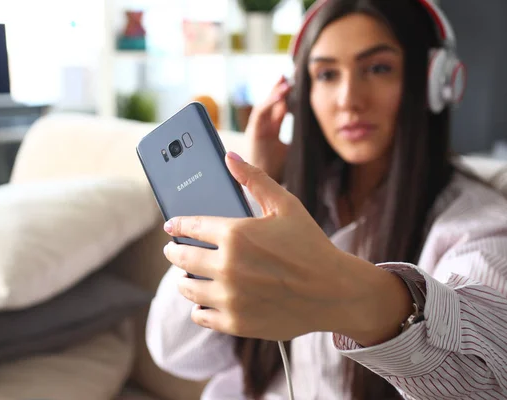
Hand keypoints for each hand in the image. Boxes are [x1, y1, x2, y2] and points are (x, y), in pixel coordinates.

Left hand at [162, 152, 412, 343]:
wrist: (335, 291)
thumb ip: (254, 179)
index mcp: (235, 234)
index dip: (176, 225)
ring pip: (187, 288)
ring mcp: (230, 297)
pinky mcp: (235, 322)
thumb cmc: (311, 245)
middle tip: (174, 251)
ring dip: (182, 280)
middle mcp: (227, 266)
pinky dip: (199, 307)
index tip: (171, 226)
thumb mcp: (286, 205)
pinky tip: (204, 300)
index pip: (190, 227)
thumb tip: (229, 157)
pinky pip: (201, 315)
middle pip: (181, 258)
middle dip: (174, 252)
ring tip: (187, 276)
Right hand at [244, 76, 291, 181]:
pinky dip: (270, 103)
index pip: (278, 110)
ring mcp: (257, 130)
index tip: (296, 85)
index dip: (286, 97)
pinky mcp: (254, 133)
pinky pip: (260, 114)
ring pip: (265, 107)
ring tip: (285, 82)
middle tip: (288, 77)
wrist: (265, 189)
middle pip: (270, 104)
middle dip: (278, 90)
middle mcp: (263, 129)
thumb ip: (301, 140)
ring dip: (274, 93)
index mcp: (271, 132)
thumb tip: (324, 130)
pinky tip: (281, 94)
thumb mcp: (294, 151)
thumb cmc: (280, 173)